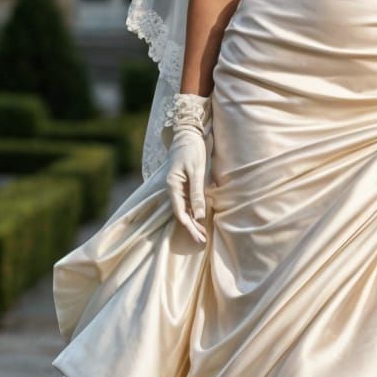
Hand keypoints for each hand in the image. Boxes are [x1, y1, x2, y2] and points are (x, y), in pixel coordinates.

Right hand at [164, 92, 210, 244]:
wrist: (188, 134)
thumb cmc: (192, 150)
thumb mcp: (197, 171)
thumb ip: (197, 193)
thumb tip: (199, 215)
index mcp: (172, 185)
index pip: (179, 211)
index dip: (188, 226)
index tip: (198, 236)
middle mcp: (173, 189)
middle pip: (181, 213)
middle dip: (191, 228)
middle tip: (202, 241)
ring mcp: (178, 188)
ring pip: (184, 210)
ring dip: (193, 223)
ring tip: (203, 235)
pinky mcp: (184, 185)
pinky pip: (187, 203)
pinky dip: (194, 213)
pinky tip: (201, 221)